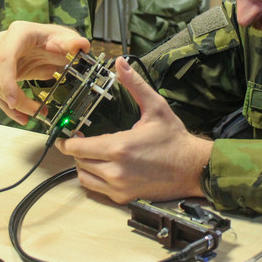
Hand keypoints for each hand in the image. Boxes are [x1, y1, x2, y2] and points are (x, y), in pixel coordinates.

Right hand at [0, 21, 90, 124]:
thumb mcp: (67, 40)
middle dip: (16, 99)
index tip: (14, 101)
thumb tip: (81, 44)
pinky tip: (22, 116)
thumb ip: (74, 43)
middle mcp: (2, 43)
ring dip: (13, 107)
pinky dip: (9, 107)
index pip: (5, 58)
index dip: (7, 80)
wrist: (50, 44)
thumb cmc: (57, 39)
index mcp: (18, 32)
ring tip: (33, 116)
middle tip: (35, 112)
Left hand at [56, 57, 212, 202]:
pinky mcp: (124, 197)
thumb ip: (134, 85)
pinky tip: (102, 166)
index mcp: (119, 147)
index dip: (68, 139)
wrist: (193, 168)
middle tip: (80, 138)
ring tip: (91, 152)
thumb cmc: (174, 138)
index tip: (68, 132)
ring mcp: (119, 187)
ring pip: (84, 177)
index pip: (78, 147)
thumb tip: (120, 63)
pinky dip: (94, 178)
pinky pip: (97, 189)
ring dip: (83, 164)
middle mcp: (116, 171)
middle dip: (77, 148)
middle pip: (79, 161)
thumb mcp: (155, 107)